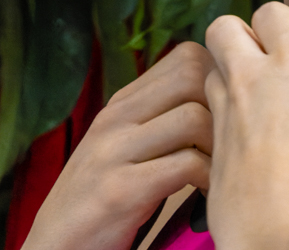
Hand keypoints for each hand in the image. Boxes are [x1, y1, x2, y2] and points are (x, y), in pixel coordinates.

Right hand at [22, 41, 213, 249]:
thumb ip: (159, 120)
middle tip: (235, 140)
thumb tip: (220, 102)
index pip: (186, 56)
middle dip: (225, 104)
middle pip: (193, 73)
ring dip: (221, 145)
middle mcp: (117, 116)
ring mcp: (114, 150)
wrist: (52, 248)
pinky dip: (210, 179)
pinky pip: (185, 165)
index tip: (233, 112)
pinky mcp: (118, 190)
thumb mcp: (124, 148)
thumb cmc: (101, 203)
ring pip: (194, 117)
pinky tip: (209, 194)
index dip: (219, 78)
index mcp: (123, 103)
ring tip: (225, 171)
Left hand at [204, 2, 288, 249]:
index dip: (278, 23)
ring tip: (251, 102)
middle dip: (236, 35)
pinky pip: (207, 120)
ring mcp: (227, 111)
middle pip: (223, 27)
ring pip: (210, 72)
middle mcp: (254, 75)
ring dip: (226, 78)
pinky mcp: (212, 149)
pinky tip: (243, 144)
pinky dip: (220, 123)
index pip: (271, 11)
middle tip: (259, 60)